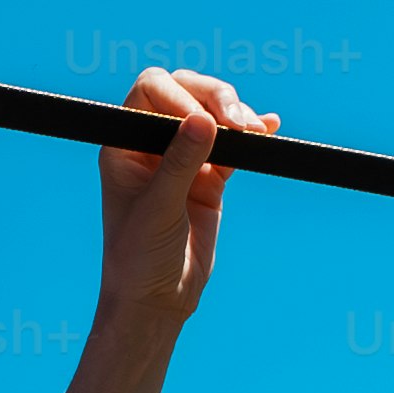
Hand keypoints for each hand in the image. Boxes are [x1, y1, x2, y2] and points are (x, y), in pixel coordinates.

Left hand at [95, 63, 268, 329]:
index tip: (202, 120)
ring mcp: (183, 160)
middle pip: (186, 93)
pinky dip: (251, 135)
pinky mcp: (209, 179)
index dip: (179, 96)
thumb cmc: (139, 258)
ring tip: (255, 132)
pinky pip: (232, 146)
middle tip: (238, 122)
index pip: (150, 92)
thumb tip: (204, 119)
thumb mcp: (158, 208)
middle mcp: (152, 145)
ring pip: (212, 115)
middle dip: (215, 98)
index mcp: (124, 144)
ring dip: (236, 115)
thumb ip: (180, 162)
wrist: (158, 300)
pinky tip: (269, 129)